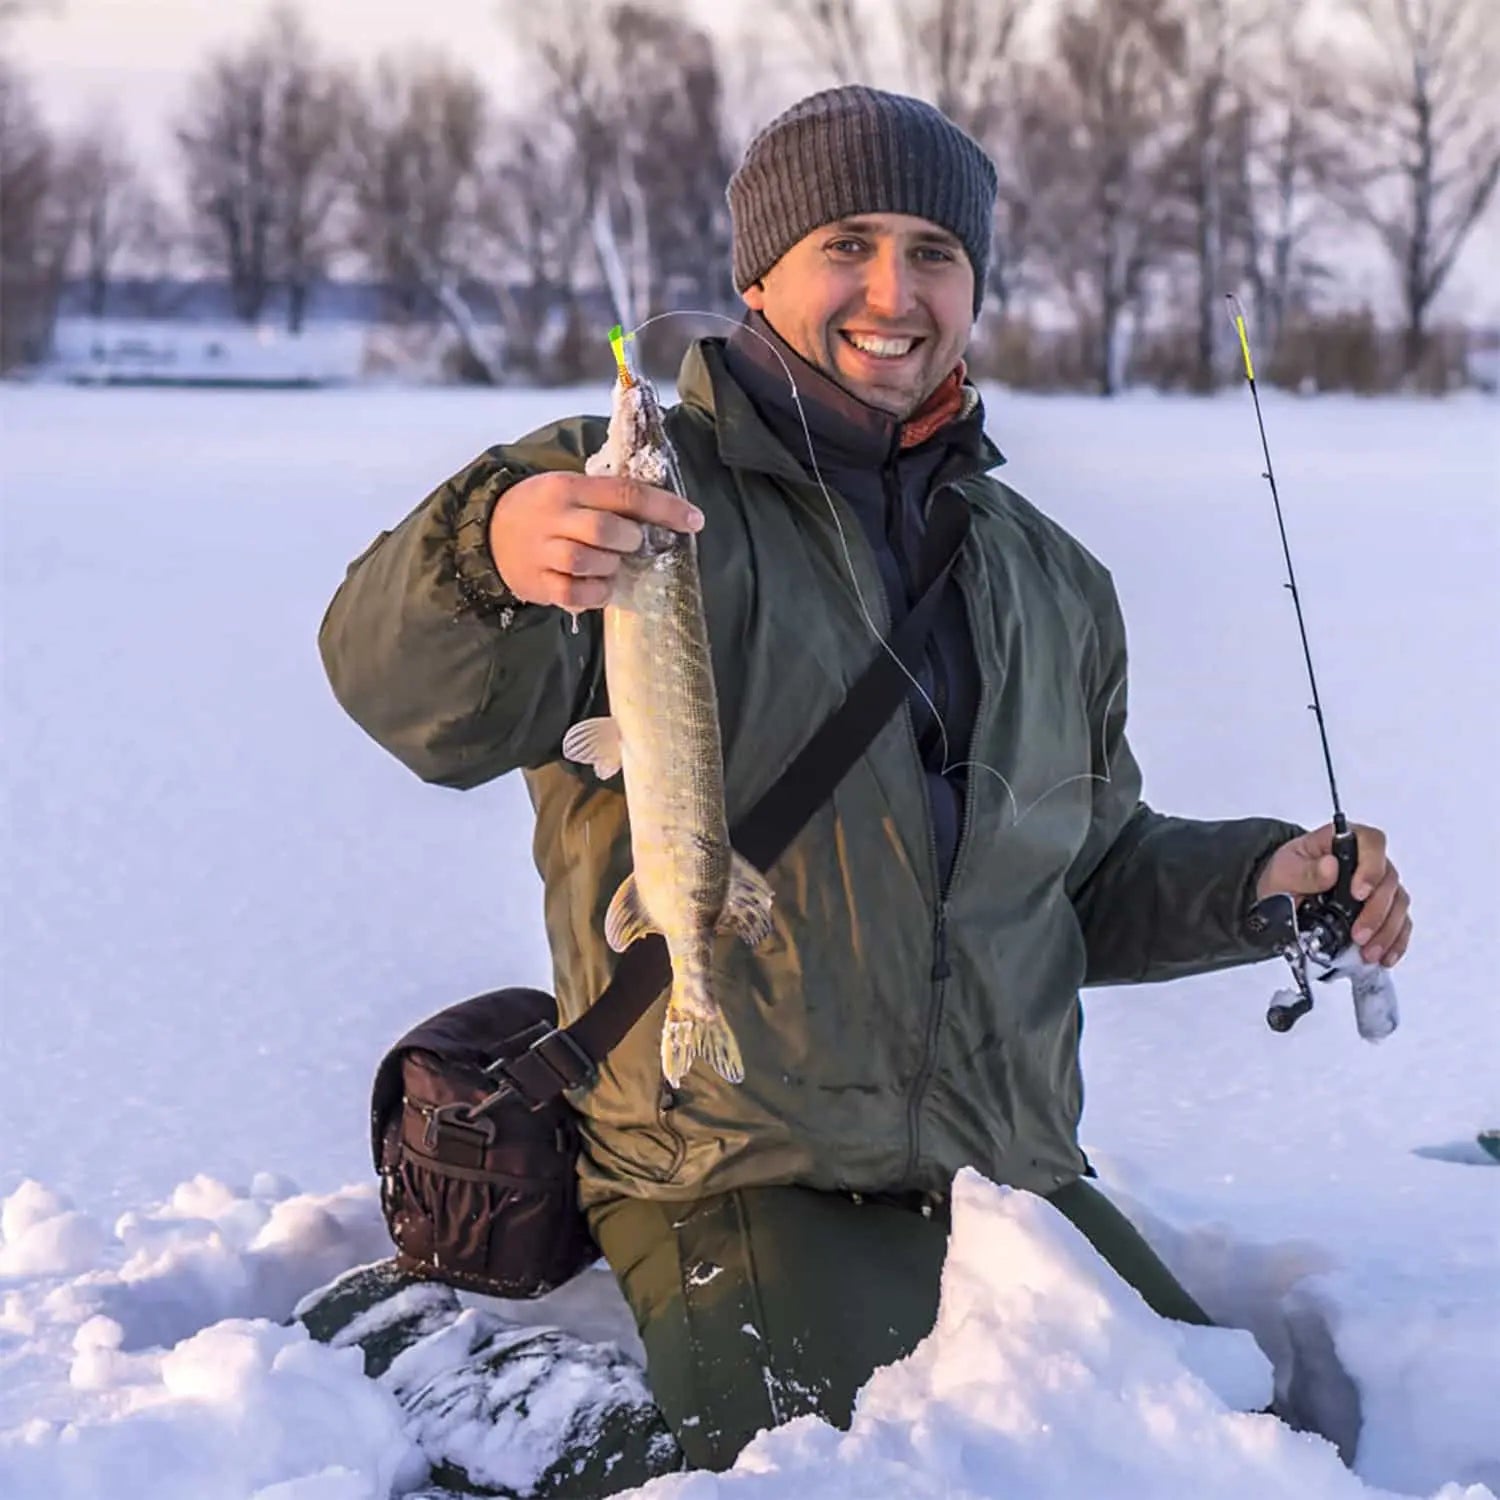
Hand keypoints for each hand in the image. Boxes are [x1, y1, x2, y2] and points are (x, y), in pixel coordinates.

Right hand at [487, 472, 702, 611]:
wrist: (489, 531)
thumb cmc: (545, 510)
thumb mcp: (572, 489)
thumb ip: (609, 499)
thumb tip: (663, 516)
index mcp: (569, 486)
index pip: (624, 492)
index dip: (665, 508)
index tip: (694, 520)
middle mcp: (554, 516)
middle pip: (604, 529)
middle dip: (630, 540)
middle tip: (633, 545)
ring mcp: (541, 551)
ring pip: (587, 561)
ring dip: (611, 567)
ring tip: (612, 565)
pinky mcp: (536, 582)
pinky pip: (573, 593)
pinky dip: (595, 594)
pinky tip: (600, 588)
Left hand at [1255, 821, 1411, 967]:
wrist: (1283, 894)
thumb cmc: (1287, 874)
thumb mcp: (1285, 869)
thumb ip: (1306, 870)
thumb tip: (1330, 867)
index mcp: (1345, 841)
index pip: (1372, 842)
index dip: (1371, 867)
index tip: (1359, 893)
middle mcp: (1369, 861)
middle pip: (1388, 880)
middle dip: (1376, 912)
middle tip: (1359, 934)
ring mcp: (1379, 886)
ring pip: (1398, 904)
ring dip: (1386, 932)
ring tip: (1368, 952)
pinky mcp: (1383, 909)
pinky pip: (1400, 924)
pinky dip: (1395, 941)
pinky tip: (1385, 956)